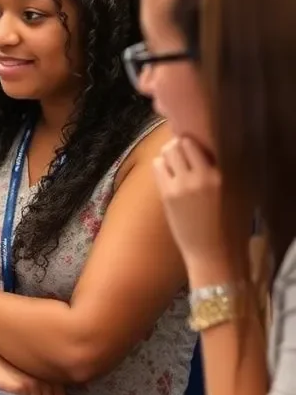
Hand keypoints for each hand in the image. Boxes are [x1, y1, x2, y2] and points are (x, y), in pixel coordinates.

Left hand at [153, 137, 229, 277]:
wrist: (213, 253)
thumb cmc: (228, 225)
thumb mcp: (235, 193)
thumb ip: (221, 171)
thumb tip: (205, 151)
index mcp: (221, 174)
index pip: (198, 142)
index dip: (191, 141)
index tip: (191, 145)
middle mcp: (201, 176)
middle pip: (179, 143)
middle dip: (177, 145)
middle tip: (179, 153)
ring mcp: (182, 185)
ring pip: (166, 153)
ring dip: (167, 154)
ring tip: (173, 163)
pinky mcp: (168, 195)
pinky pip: (158, 168)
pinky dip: (160, 166)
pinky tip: (167, 174)